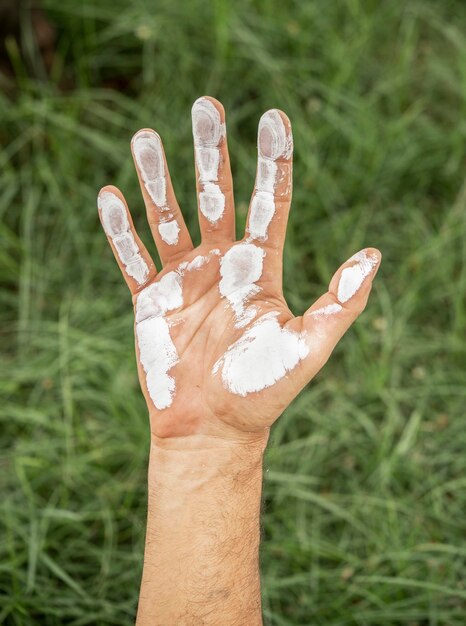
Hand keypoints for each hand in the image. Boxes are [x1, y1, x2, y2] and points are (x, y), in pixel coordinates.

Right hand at [98, 96, 380, 443]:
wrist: (213, 427)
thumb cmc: (262, 392)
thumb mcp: (308, 346)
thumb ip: (340, 303)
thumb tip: (373, 255)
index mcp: (260, 269)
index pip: (269, 204)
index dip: (273, 162)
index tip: (275, 117)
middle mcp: (222, 265)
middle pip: (215, 196)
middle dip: (210, 152)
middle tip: (205, 105)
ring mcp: (184, 280)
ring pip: (167, 217)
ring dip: (157, 178)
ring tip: (144, 137)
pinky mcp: (150, 301)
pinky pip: (131, 257)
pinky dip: (120, 229)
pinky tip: (111, 195)